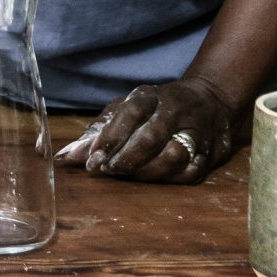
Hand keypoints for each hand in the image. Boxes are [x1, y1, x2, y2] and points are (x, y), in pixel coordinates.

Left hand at [52, 76, 241, 182]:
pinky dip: (170, 180)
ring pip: (173, 156)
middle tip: (108, 171)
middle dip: (125, 158)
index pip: (128, 114)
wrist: (211, 101)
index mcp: (149, 96)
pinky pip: (191, 172)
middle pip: (150, 137)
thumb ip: (98, 131)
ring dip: (147, 171)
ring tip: (129, 176)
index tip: (92, 161)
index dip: (109, 139)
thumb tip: (65, 157)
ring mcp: (196, 132)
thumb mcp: (126, 108)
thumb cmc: (155, 108)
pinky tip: (154, 180)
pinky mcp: (210, 154)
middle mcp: (174, 111)